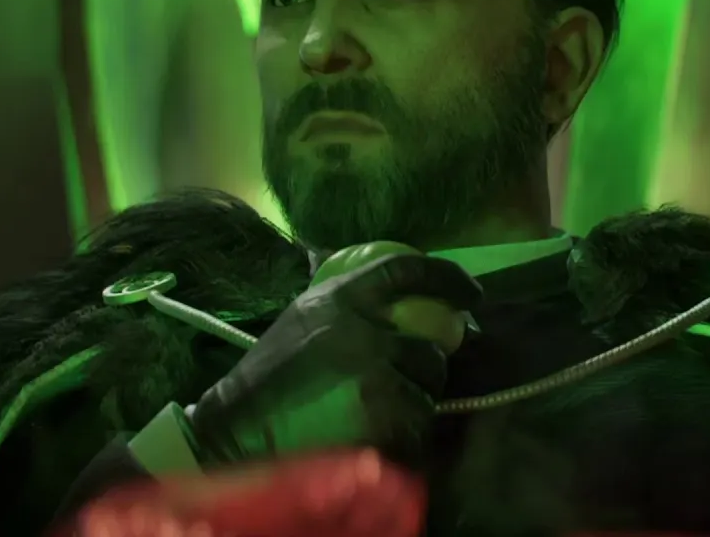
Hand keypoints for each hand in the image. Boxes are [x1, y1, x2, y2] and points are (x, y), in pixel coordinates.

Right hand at [187, 253, 481, 466]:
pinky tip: (383, 438)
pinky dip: (406, 435)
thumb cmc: (267, 376)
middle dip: (427, 366)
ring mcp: (373, 375)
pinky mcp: (379, 418)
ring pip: (426, 390)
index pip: (406, 271)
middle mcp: (363, 330)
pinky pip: (415, 426)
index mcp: (340, 298)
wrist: (237, 430)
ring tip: (383, 413)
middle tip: (413, 380)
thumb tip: (378, 280)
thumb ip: (342, 302)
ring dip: (414, 403)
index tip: (472, 293)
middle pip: (428, 347)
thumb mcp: (301, 318)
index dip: (446, 277)